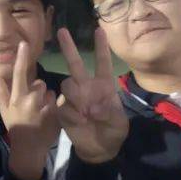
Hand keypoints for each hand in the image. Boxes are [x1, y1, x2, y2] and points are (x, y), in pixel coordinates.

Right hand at [0, 41, 59, 179]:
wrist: (28, 149)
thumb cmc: (15, 127)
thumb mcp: (4, 110)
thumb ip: (2, 91)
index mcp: (17, 97)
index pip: (19, 73)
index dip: (21, 58)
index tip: (24, 44)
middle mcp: (30, 100)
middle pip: (40, 83)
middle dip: (39, 90)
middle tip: (35, 103)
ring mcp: (44, 107)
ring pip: (50, 93)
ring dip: (48, 99)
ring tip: (42, 112)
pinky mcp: (56, 114)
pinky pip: (59, 102)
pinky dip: (57, 107)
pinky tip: (51, 115)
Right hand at [55, 28, 128, 163]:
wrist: (100, 150)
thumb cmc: (113, 132)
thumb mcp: (118, 123)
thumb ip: (108, 113)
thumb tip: (91, 109)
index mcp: (104, 85)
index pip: (103, 63)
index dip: (101, 47)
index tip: (99, 29)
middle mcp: (87, 87)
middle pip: (76, 64)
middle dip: (69, 47)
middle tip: (62, 31)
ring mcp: (74, 98)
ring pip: (68, 84)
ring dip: (76, 97)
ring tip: (86, 114)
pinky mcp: (63, 110)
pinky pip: (64, 106)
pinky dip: (73, 114)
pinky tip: (80, 123)